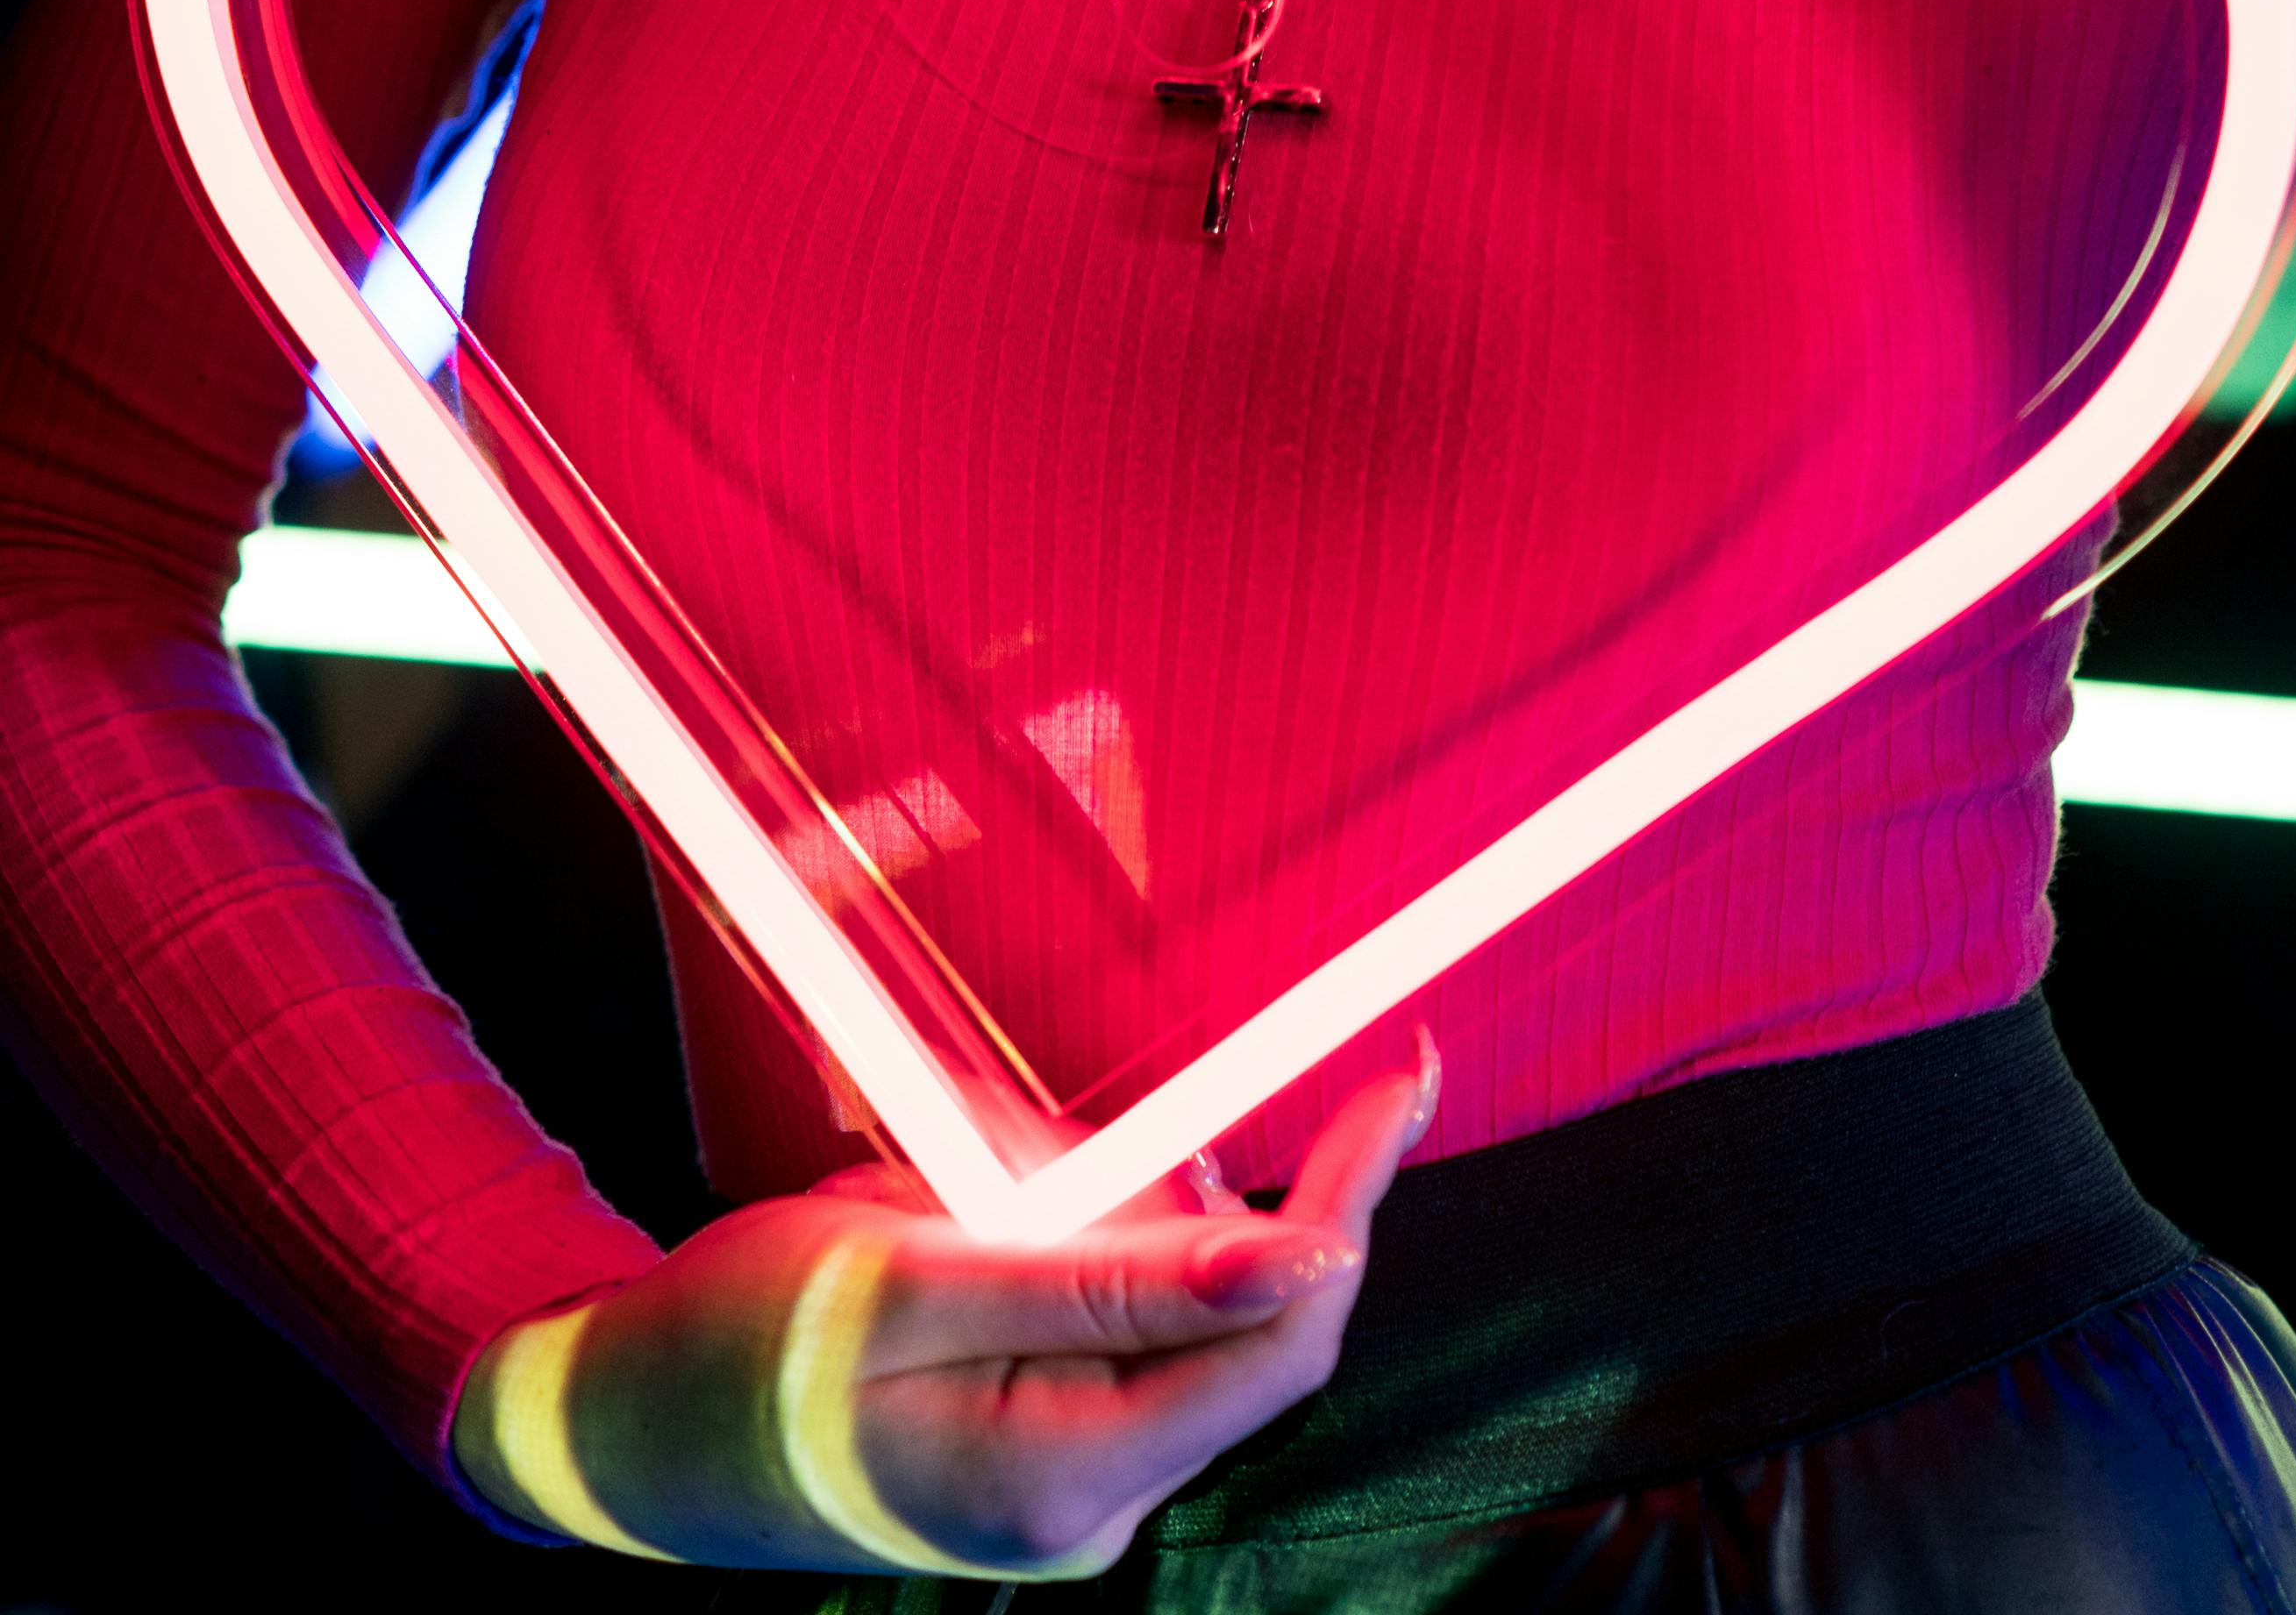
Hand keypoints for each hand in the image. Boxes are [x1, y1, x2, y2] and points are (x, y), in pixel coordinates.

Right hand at [454, 1039, 1434, 1576]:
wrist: (611, 1428)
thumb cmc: (739, 1344)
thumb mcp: (916, 1274)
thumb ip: (1113, 1272)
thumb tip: (1301, 1252)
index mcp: (1068, 1478)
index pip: (1283, 1331)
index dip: (1352, 1196)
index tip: (1399, 1074)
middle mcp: (1089, 1504)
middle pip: (1231, 1311)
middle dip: (1187, 1182)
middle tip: (1093, 1112)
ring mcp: (1062, 1483)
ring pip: (1159, 1293)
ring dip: (1096, 1200)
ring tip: (947, 1178)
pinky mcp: (1032, 1441)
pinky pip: (1099, 1310)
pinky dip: (1062, 1233)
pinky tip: (960, 1211)